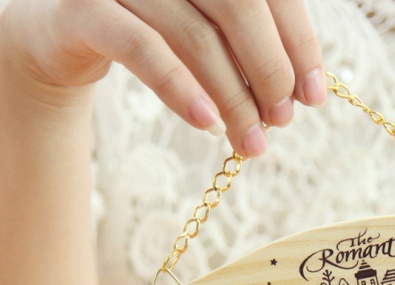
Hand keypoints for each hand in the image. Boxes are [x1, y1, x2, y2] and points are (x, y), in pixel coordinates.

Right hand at [1, 0, 325, 156]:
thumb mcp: (207, 33)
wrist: (62, 32)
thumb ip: (250, 48)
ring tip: (251, 142)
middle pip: (238, 8)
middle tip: (281, 122)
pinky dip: (180, 89)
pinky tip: (208, 125)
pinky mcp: (86, 8)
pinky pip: (141, 48)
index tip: (313, 96)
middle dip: (269, 71)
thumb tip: (301, 93)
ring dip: (233, 97)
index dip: (298, 43)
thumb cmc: (152, 31)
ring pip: (195, 35)